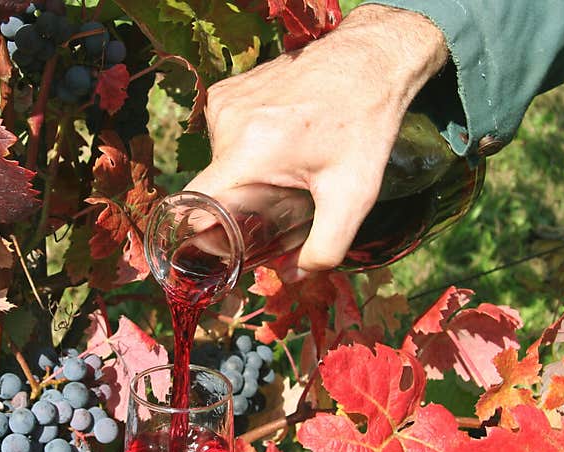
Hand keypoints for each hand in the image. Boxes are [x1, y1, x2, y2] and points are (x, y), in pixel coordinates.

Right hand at [184, 4, 447, 272]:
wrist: (369, 61)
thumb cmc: (363, 126)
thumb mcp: (353, 196)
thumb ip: (326, 247)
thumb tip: (295, 278)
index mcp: (249, 151)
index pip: (193, 203)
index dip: (197, 230)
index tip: (215, 244)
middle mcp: (227, 122)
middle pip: (211, 186)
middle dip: (235, 202)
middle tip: (276, 201)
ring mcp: (224, 101)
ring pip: (218, 160)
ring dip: (243, 172)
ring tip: (285, 163)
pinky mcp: (227, 89)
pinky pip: (223, 133)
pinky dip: (244, 144)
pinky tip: (278, 138)